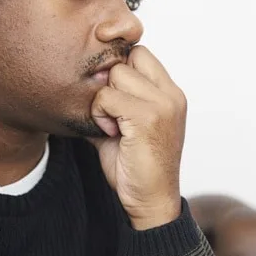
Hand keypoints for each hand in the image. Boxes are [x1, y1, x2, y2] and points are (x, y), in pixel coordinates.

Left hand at [88, 46, 186, 229]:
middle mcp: (172, 94)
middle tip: (112, 115)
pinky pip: (107, 96)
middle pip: (128, 57)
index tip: (110, 95)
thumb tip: (83, 78)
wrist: (151, 202)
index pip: (141, 53)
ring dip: (104, 100)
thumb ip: (112, 99)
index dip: (121, 67)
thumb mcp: (123, 126)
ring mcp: (163, 104)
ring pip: (116, 73)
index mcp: (170, 93)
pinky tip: (110, 133)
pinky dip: (100, 114)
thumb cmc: (136, 167)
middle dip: (112, 83)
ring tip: (111, 126)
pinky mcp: (148, 117)